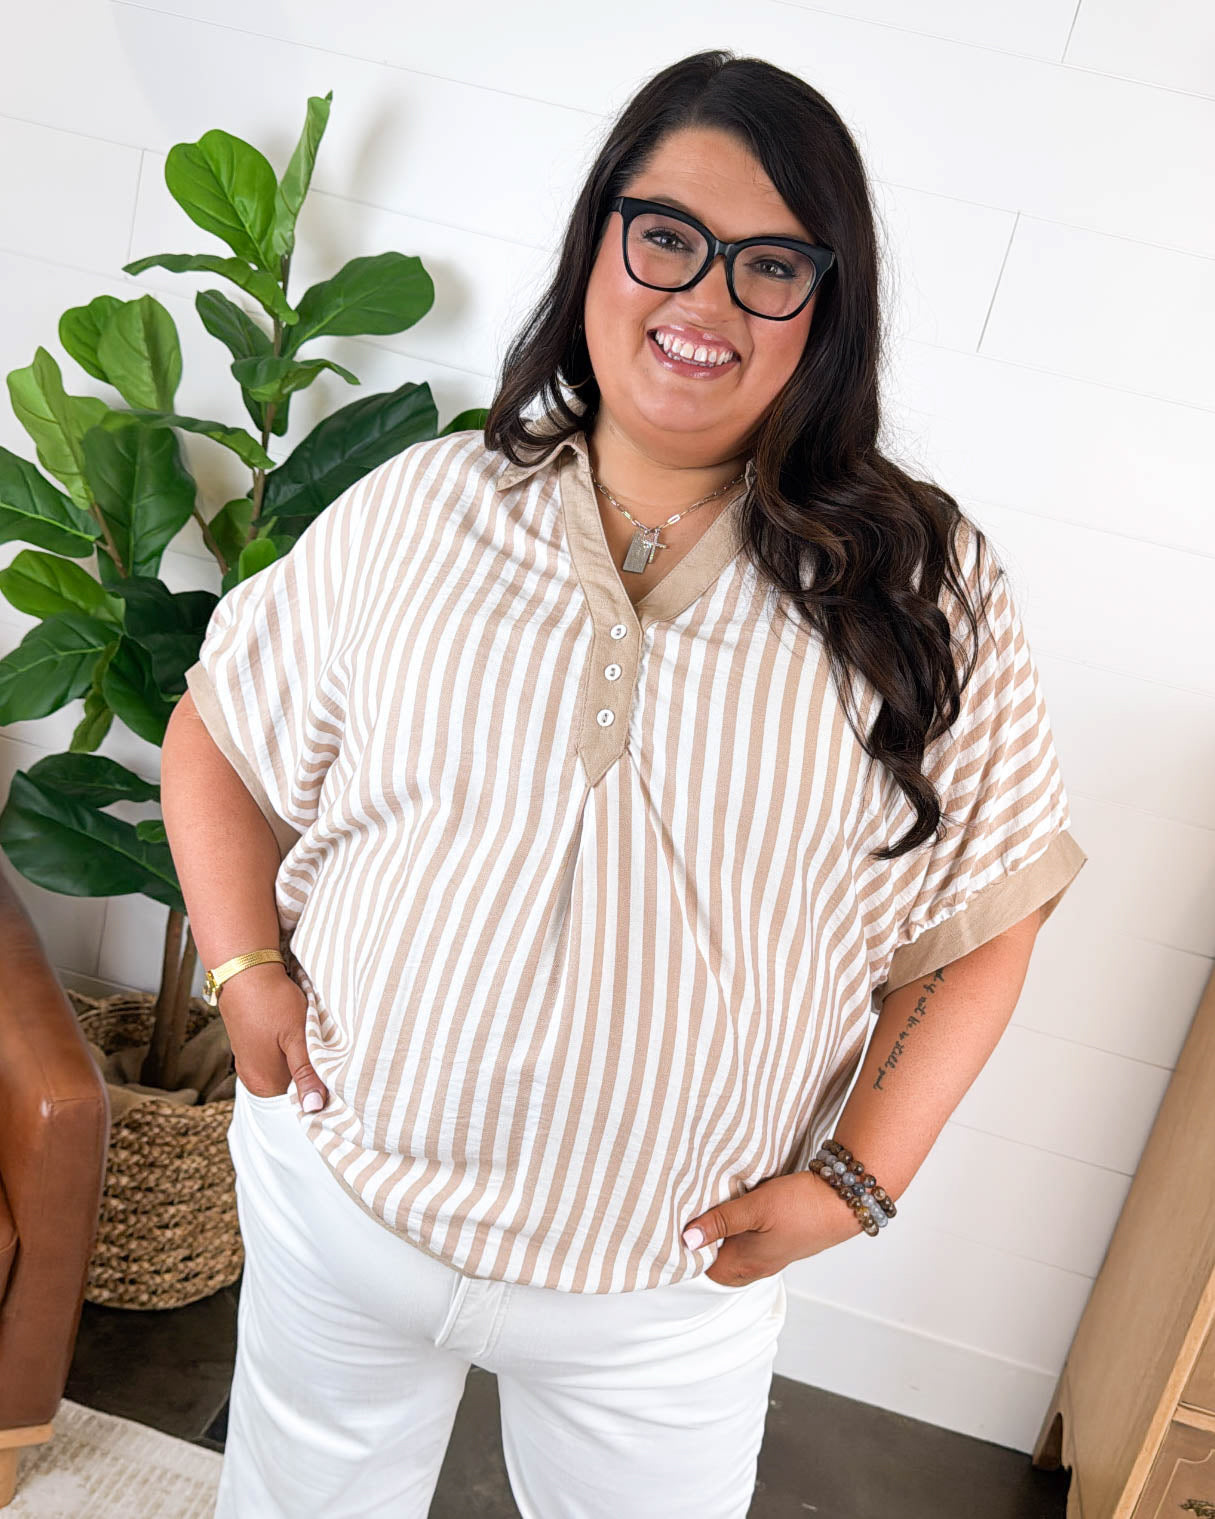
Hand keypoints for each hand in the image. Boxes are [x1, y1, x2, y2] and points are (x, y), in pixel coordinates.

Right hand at [219, 963, 328, 1111]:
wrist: (244, 970)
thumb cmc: (272, 1002)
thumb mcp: (298, 1038)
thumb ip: (306, 1074)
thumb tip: (314, 1109)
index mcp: (265, 1084)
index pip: (302, 1097)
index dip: (320, 1083)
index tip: (333, 1065)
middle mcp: (253, 1078)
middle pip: (292, 1084)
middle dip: (310, 1069)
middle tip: (323, 1045)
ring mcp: (249, 1062)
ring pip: (286, 1068)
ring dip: (300, 1056)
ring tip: (308, 1035)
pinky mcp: (249, 1046)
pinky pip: (275, 1056)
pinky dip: (288, 1047)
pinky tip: (295, 1030)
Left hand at [682, 1171, 865, 1285]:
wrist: (843, 1202)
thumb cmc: (801, 1206)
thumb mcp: (754, 1207)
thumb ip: (720, 1222)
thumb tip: (686, 1239)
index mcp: (747, 1264)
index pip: (706, 1270)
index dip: (690, 1252)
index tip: (680, 1229)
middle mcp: (758, 1266)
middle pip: (719, 1263)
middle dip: (705, 1244)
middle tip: (692, 1217)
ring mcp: (772, 1255)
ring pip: (736, 1251)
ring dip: (724, 1235)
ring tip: (714, 1210)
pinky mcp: (783, 1241)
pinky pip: (752, 1242)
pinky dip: (741, 1230)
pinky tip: (740, 1208)